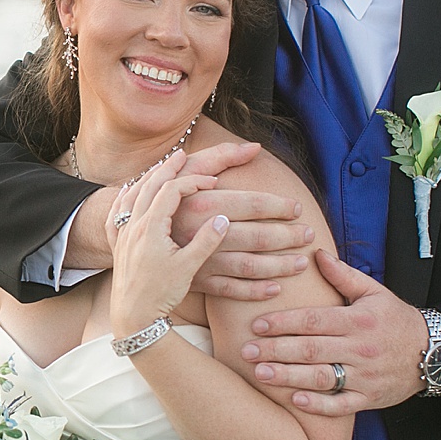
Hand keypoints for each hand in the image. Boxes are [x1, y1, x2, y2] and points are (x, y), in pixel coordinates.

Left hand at [106, 153, 231, 334]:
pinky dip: (125, 196)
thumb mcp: (189, 267)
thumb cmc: (160, 293)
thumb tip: (223, 219)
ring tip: (159, 167)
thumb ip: (206, 241)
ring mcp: (123, 234)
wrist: (133, 316)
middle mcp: (133, 226)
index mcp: (151, 227)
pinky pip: (117, 211)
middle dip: (167, 168)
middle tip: (181, 154)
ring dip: (147, 178)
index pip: (171, 191)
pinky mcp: (118, 245)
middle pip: (149, 185)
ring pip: (132, 194)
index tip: (212, 182)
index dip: (193, 182)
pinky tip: (128, 192)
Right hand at [174, 145, 314, 300]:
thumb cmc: (167, 199)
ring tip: (301, 263)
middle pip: (257, 236)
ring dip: (280, 266)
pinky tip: (276, 288)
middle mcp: (203, 234)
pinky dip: (255, 291)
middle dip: (288, 237)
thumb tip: (255, 148)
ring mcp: (200, 261)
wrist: (131, 235)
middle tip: (310, 234)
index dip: (278, 206)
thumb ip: (220, 157)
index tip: (297, 208)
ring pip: (249, 266)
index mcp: (202, 204)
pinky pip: (231, 291)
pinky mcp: (197, 282)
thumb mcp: (186, 172)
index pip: (251, 204)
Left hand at [239, 251, 430, 415]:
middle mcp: (360, 348)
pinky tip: (295, 400)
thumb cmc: (396, 320)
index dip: (283, 322)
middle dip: (276, 350)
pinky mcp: (370, 398)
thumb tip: (316, 252)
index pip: (313, 320)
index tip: (256, 325)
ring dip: (289, 376)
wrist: (433, 353)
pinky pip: (342, 405)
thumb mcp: (374, 292)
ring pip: (322, 377)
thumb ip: (343, 275)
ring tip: (261, 374)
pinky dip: (319, 405)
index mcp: (358, 320)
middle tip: (246, 351)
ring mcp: (365, 376)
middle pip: (312, 349)